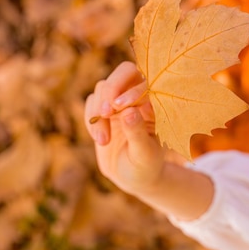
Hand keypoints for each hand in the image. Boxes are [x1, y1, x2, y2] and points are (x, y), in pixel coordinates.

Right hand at [85, 61, 164, 195]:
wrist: (133, 177)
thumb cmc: (146, 165)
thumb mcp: (144, 153)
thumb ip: (138, 132)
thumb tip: (128, 112)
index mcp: (157, 102)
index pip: (145, 82)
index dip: (132, 91)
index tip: (121, 108)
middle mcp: (139, 96)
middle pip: (123, 72)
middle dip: (111, 89)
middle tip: (105, 112)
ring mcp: (119, 101)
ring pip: (103, 88)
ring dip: (99, 112)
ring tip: (104, 140)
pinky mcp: (102, 110)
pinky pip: (91, 103)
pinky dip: (92, 120)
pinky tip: (101, 140)